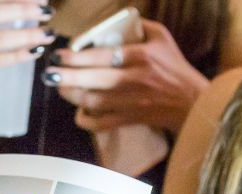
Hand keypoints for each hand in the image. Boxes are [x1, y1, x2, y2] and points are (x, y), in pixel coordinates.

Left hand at [46, 21, 206, 132]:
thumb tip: (113, 20)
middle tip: (50, 74)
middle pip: (95, 80)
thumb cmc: (174, 66)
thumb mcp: (161, 37)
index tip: (60, 54)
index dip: (78, 56)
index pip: (104, 55)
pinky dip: (86, 120)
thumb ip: (138, 26)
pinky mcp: (130, 119)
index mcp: (141, 56)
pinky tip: (78, 112)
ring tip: (60, 87)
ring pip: (95, 102)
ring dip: (73, 96)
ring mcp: (132, 102)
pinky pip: (102, 123)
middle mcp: (135, 79)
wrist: (191, 101)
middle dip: (68, 77)